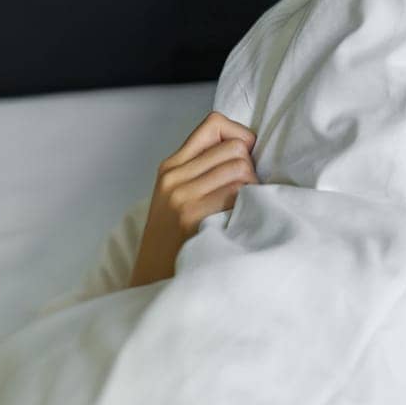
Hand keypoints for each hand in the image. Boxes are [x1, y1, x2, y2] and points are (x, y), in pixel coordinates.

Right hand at [128, 111, 257, 287]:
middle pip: (235, 148)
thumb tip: (248, 150)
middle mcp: (174, 176)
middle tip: (245, 195)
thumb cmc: (177, 241)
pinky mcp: (191, 215)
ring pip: (241, 169)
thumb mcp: (179, 198)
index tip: (245, 159)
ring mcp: (181, 195)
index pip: (215, 123)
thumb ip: (204, 171)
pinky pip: (238, 194)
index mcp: (172, 166)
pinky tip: (239, 222)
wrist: (152, 281)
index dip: (240, 136)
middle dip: (250, 169)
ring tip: (242, 209)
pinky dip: (248, 206)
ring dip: (253, 189)